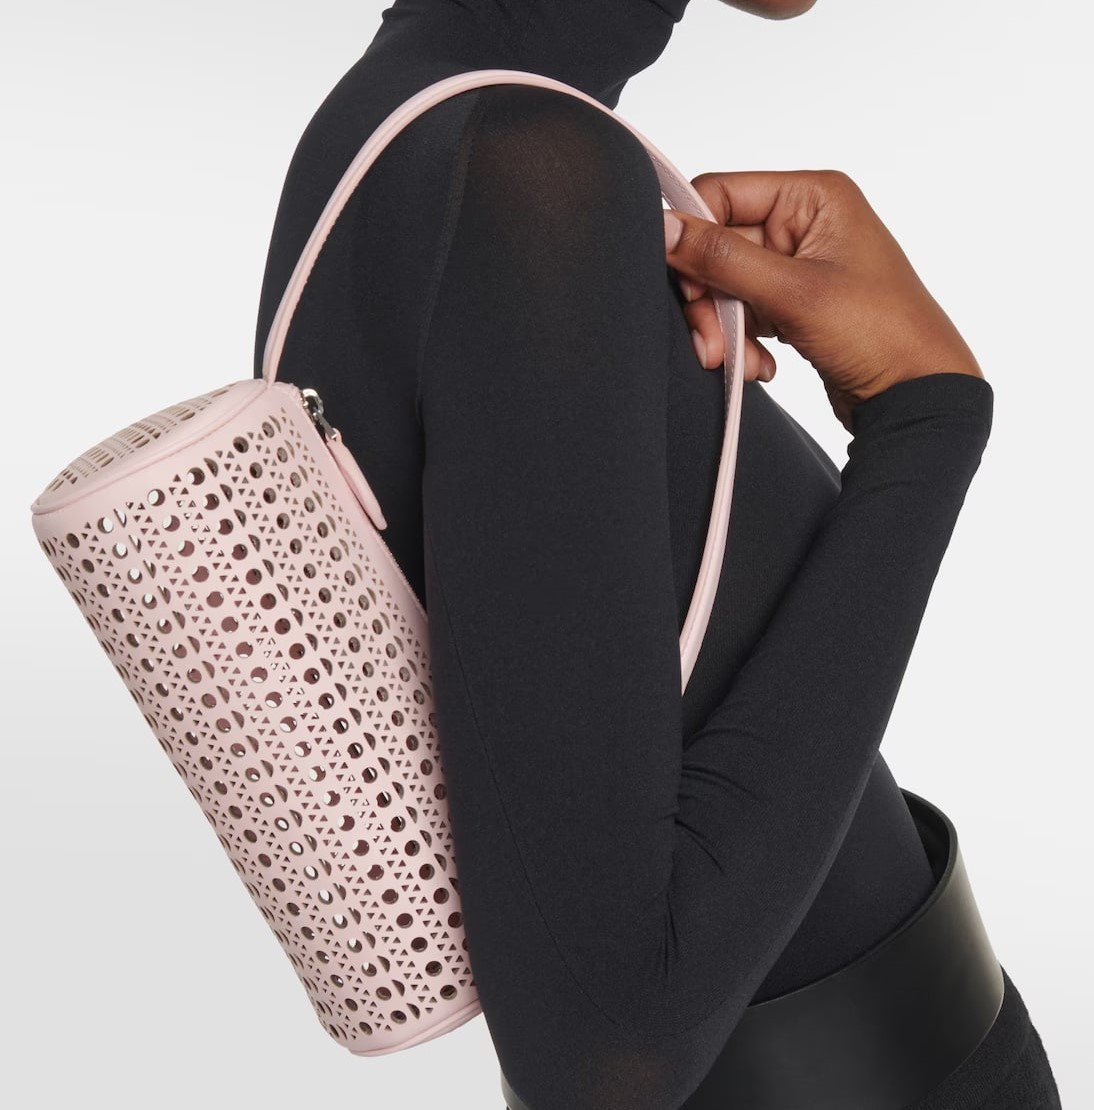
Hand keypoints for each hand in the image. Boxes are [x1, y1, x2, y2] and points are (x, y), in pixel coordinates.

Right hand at [663, 169, 983, 429]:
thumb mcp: (793, 292)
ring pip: (724, 286)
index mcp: (812, 197)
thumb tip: (665, 230)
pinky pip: (742, 313)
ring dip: (723, 328)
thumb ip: (722, 259)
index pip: (720, 194)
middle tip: (711, 341)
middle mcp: (802, 223)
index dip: (694, 238)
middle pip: (717, 246)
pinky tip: (762, 366)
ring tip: (739, 361)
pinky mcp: (791, 304)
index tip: (686, 283)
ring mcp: (796, 265)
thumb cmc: (880, 333)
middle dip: (707, 299)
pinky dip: (742, 342)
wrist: (916, 394)